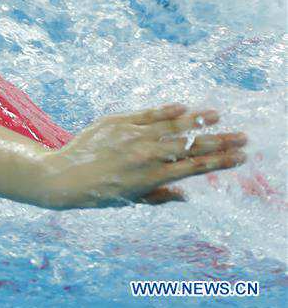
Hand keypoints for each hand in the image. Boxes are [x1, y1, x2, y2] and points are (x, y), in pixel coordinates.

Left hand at [42, 104, 247, 208]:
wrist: (64, 176)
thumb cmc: (100, 192)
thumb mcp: (132, 200)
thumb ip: (160, 196)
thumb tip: (186, 195)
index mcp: (153, 178)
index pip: (194, 168)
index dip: (220, 162)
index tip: (241, 158)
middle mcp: (145, 156)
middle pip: (190, 146)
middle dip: (219, 141)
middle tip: (243, 136)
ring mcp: (131, 137)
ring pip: (171, 126)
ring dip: (196, 121)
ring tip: (217, 115)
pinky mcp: (117, 122)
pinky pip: (146, 114)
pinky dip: (165, 110)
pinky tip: (183, 107)